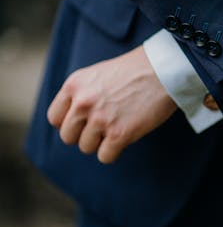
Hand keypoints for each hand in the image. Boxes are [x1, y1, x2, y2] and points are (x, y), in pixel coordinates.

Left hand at [47, 46, 176, 162]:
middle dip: (84, 135)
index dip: (70, 123)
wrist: (163, 70)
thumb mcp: (98, 74)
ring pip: (86, 147)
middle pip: (68, 136)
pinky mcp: (119, 134)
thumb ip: (83, 93)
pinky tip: (126, 138)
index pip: (55, 118)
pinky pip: (105, 156)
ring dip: (101, 143)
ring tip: (118, 128)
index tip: (85, 122)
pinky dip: (114, 152)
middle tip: (104, 127)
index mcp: (74, 85)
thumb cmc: (137, 70)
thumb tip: (76, 118)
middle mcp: (82, 103)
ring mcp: (100, 119)